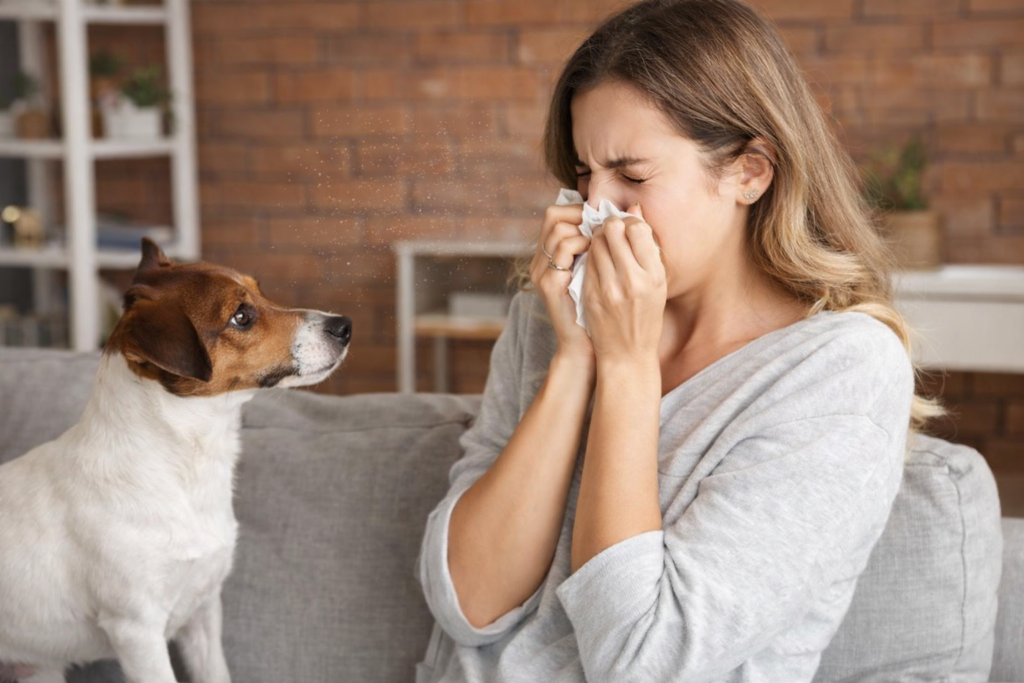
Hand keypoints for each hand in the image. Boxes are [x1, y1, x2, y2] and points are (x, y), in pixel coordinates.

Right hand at [530, 202, 594, 363]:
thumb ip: (605, 243)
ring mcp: (542, 272)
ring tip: (599, 249)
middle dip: (581, 217)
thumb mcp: (601, 270)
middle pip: (553, 216)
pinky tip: (595, 260)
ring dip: (585, 234)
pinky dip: (581, 248)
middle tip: (602, 231)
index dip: (579, 209)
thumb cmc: (601, 310)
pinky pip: (562, 251)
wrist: (588, 346)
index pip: (556, 213)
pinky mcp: (548, 285)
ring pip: (560, 231)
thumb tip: (632, 209)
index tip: (602, 218)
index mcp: (551, 255)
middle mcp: (541, 260)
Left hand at [583, 204, 666, 366]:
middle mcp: (631, 280)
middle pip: (612, 231)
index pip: (637, 230)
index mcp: (653, 276)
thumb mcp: (658, 285)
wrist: (626, 354)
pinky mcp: (590, 294)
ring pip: (595, 244)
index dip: (630, 222)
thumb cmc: (646, 318)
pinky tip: (595, 260)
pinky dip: (590, 255)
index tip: (628, 225)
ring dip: (597, 238)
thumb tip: (635, 210)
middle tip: (610, 229)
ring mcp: (608, 287)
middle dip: (610, 225)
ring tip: (602, 243)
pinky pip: (587, 262)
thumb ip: (648, 249)